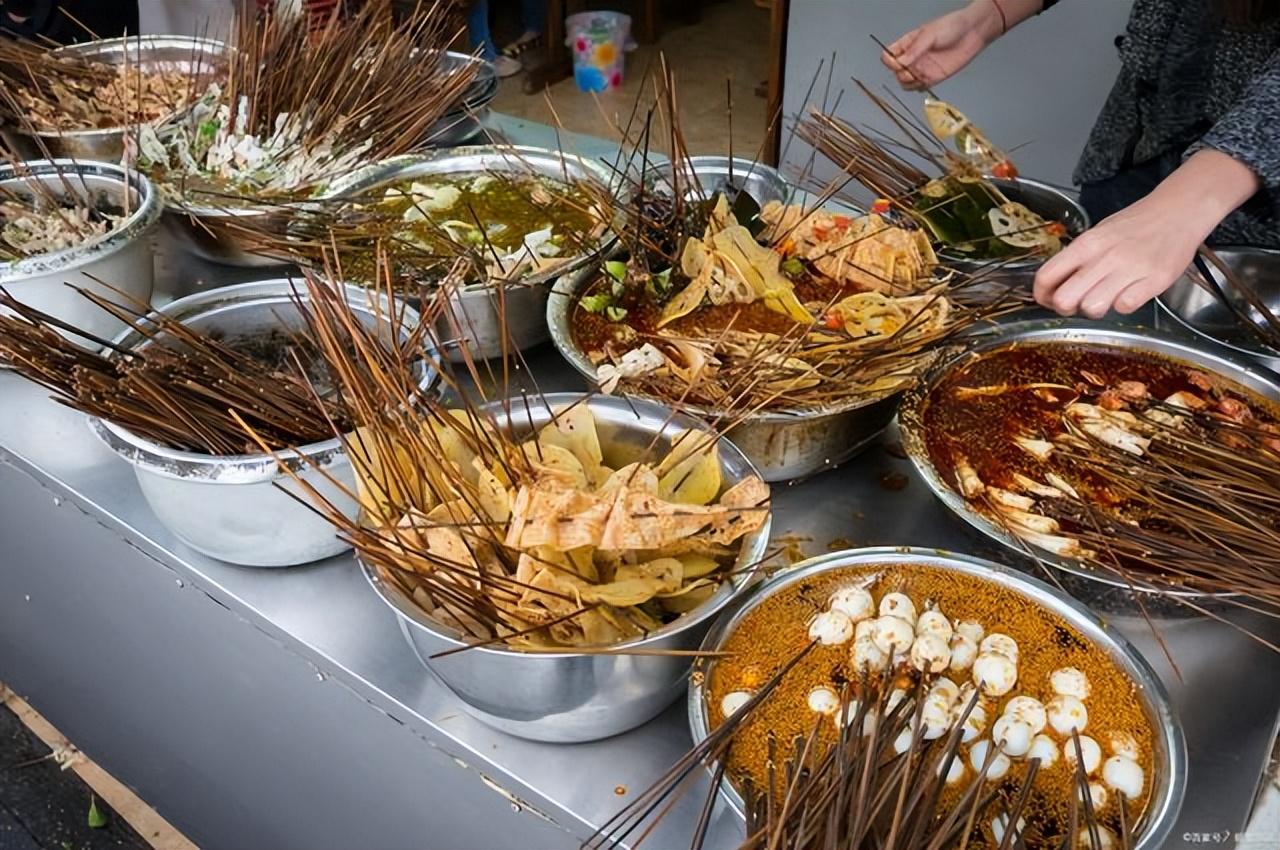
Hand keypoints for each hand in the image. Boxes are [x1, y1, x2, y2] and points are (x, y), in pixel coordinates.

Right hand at [881, 2, 1002, 89]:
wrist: (972, 33)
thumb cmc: (951, 27)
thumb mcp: (929, 35)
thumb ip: (914, 50)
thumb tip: (899, 62)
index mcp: (907, 44)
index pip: (888, 57)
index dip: (890, 62)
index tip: (899, 62)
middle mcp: (912, 58)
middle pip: (895, 73)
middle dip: (901, 74)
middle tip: (913, 69)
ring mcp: (921, 69)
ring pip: (905, 83)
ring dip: (909, 83)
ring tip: (921, 75)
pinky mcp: (932, 78)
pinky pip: (918, 88)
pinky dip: (919, 88)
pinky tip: (926, 81)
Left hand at [1032, 196, 1201, 317]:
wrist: (1179, 211)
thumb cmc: (1136, 225)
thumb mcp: (1098, 234)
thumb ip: (1077, 259)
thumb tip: (1054, 286)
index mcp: (1087, 244)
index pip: (1046, 276)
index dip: (1041, 295)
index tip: (1047, 299)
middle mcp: (1105, 256)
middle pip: (1064, 299)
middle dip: (1065, 308)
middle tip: (1076, 302)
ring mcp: (1130, 269)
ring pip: (1092, 308)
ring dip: (1095, 309)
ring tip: (1106, 296)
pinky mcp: (1154, 280)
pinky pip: (1125, 307)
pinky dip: (1124, 305)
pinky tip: (1129, 292)